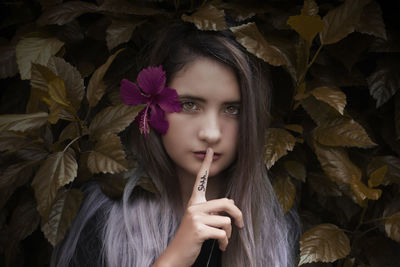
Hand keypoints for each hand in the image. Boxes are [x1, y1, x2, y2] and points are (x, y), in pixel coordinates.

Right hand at [152, 148, 243, 266]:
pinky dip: (225, 242)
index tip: (210, 150)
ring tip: (222, 240)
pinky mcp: (199, 230)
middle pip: (226, 202)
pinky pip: (222, 233)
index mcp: (194, 203)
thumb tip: (231, 200)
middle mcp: (193, 207)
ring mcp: (195, 218)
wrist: (176, 256)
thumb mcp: (201, 221)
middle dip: (238, 214)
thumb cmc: (191, 238)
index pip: (200, 180)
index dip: (206, 164)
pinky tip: (220, 246)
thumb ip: (213, 210)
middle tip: (241, 224)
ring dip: (229, 234)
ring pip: (226, 221)